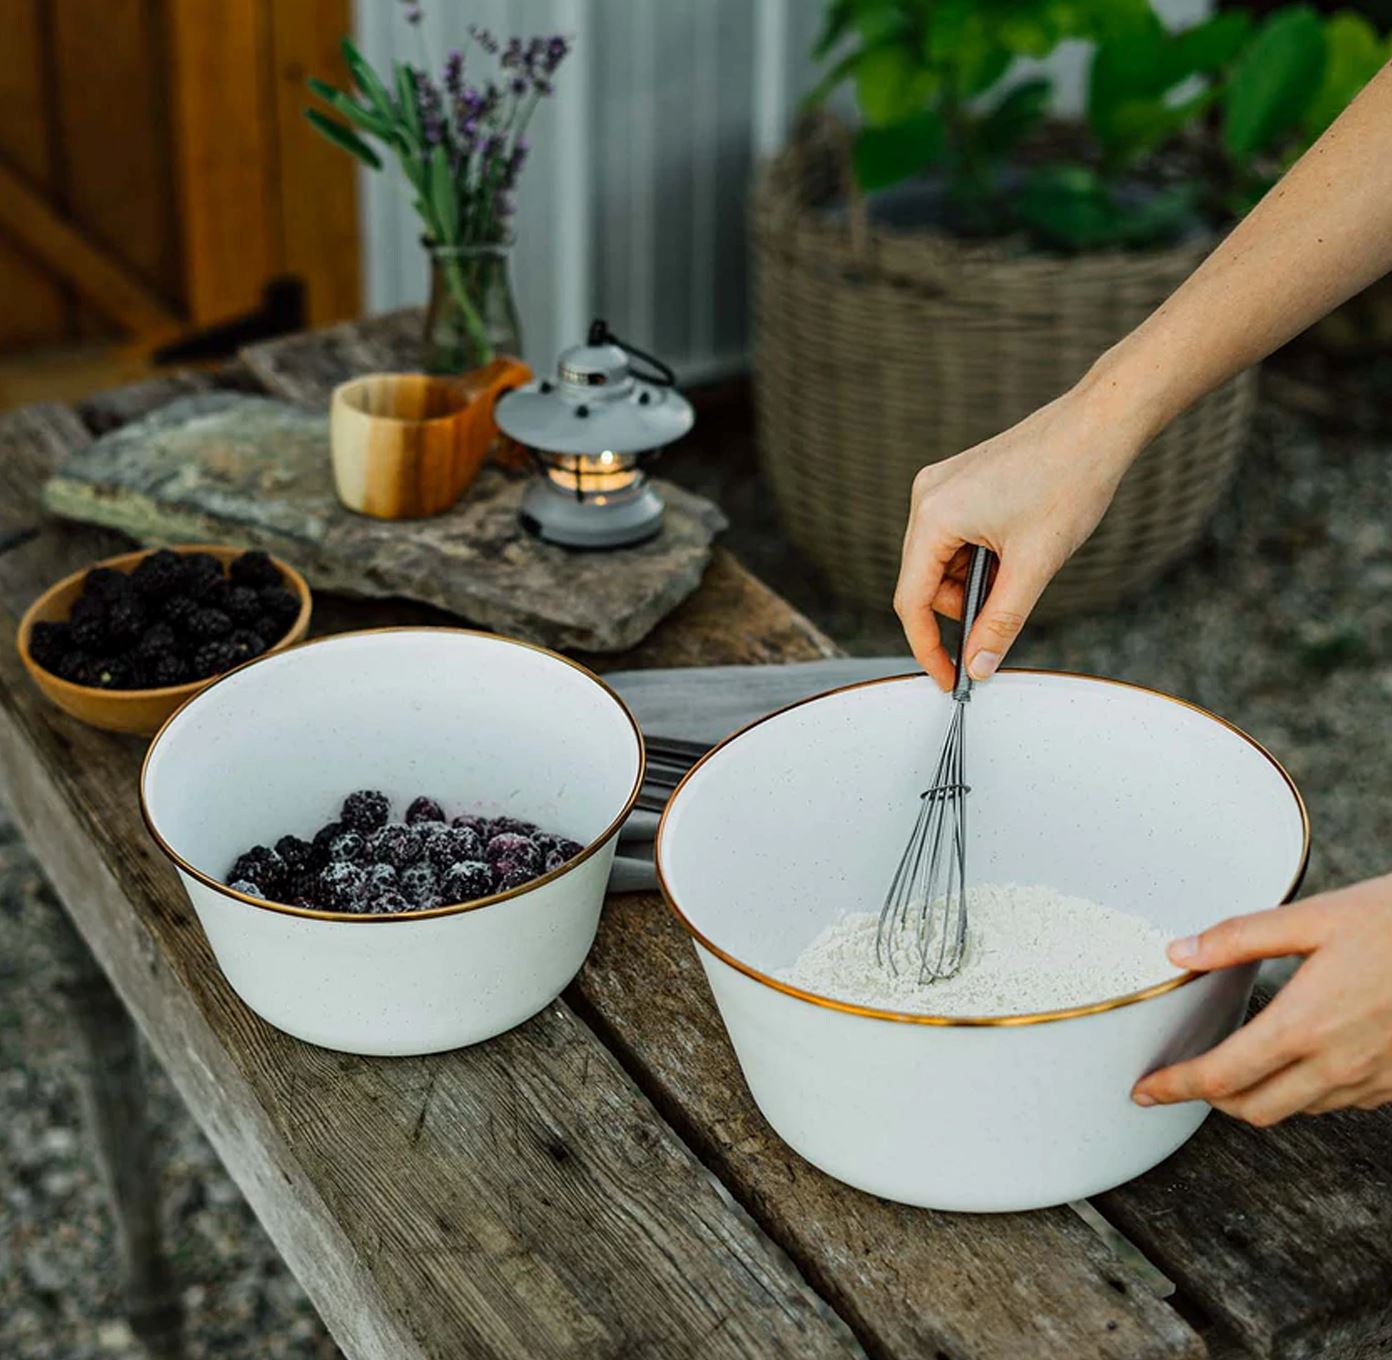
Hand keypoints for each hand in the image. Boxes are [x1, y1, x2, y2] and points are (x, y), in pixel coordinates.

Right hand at [895, 382, 1146, 689]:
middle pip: (924, 581)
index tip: (951, 679)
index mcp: (934, 515)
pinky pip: (954, 537)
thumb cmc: (1070, 480)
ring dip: (974, 582)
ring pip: (942, 562)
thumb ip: (1000, 623)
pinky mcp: (959, 482)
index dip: (929, 648)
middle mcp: (927, 497)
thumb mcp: (1034, 565)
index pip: (911, 601)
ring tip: (1021, 569)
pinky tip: (1016, 548)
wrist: (1099, 424)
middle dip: (961, 608)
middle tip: (1004, 615)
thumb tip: (979, 666)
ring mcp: (941, 486)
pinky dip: (980, 558)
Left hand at [1132, 875, 1391, 1125]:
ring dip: (1257, 1097)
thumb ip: (1239, 937)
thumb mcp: (1314, 917)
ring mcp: (1370, 1080)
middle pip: (1252, 1108)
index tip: (1145, 1090)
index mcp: (1303, 1024)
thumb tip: (1179, 951)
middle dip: (1209, 1100)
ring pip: (1295, 1110)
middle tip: (1181, 1080)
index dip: (1174, 1088)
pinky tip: (1296, 1059)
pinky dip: (1303, 1090)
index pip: (1220, 1075)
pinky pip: (1336, 1102)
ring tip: (1233, 1067)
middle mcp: (1336, 1063)